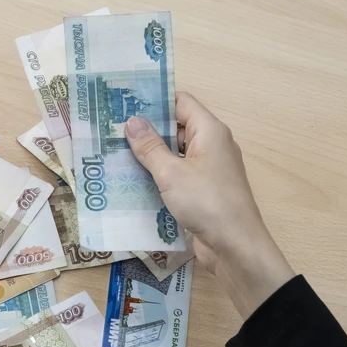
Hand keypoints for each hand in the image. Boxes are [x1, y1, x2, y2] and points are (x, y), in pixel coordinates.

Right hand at [125, 92, 293, 318]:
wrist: (234, 246)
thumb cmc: (206, 202)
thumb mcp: (171, 173)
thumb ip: (150, 147)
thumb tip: (132, 122)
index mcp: (209, 131)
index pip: (181, 102)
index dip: (155, 100)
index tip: (125, 102)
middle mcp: (211, 145)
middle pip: (176, 127)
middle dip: (147, 129)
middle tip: (112, 129)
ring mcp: (208, 169)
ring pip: (175, 153)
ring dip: (150, 155)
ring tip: (116, 153)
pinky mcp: (203, 191)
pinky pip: (178, 175)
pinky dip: (159, 175)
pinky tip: (133, 180)